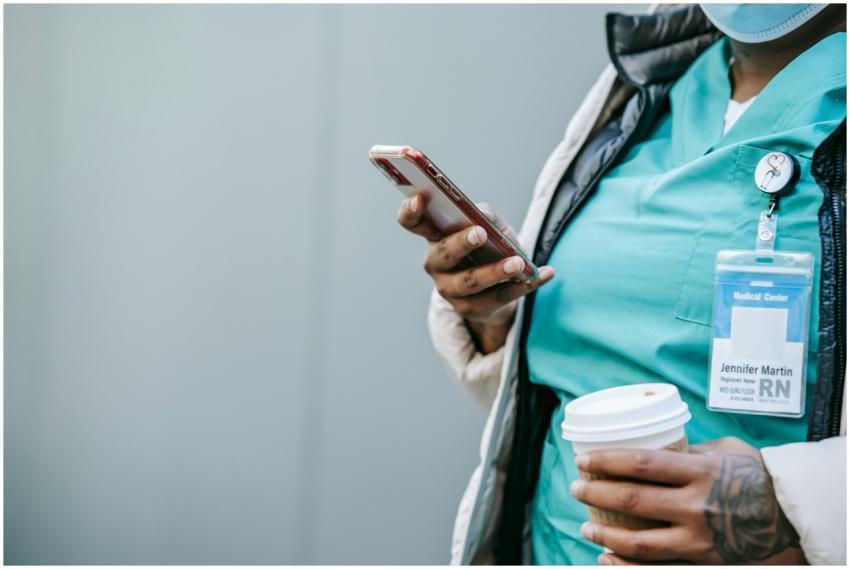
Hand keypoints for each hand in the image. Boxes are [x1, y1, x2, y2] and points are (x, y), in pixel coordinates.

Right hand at [397, 194, 553, 352]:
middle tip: (480, 233)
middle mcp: (435, 264)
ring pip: (470, 282)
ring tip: (518, 263)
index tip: (420, 198)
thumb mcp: (488, 225)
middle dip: (461, 243)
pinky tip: (544, 273)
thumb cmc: (488, 246)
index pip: (411, 222)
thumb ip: (484, 215)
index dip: (410, 211)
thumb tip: (482, 216)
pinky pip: (500, 298)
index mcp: (434, 236)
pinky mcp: (472, 309)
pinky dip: (525, 285)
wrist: (496, 287)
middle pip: (444, 254)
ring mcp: (451, 290)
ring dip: (495, 272)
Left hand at [570, 436, 804, 564]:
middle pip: (633, 500)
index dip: (606, 461)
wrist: (793, 515)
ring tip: (585, 526)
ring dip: (606, 533)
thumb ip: (686, 451)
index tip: (583, 459)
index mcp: (699, 470)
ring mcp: (700, 537)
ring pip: (641, 541)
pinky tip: (606, 557)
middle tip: (576, 488)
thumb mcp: (723, 451)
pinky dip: (627, 564)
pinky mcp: (703, 560)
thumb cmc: (755, 475)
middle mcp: (697, 504)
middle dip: (597, 494)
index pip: (640, 463)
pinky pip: (658, 566)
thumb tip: (650, 448)